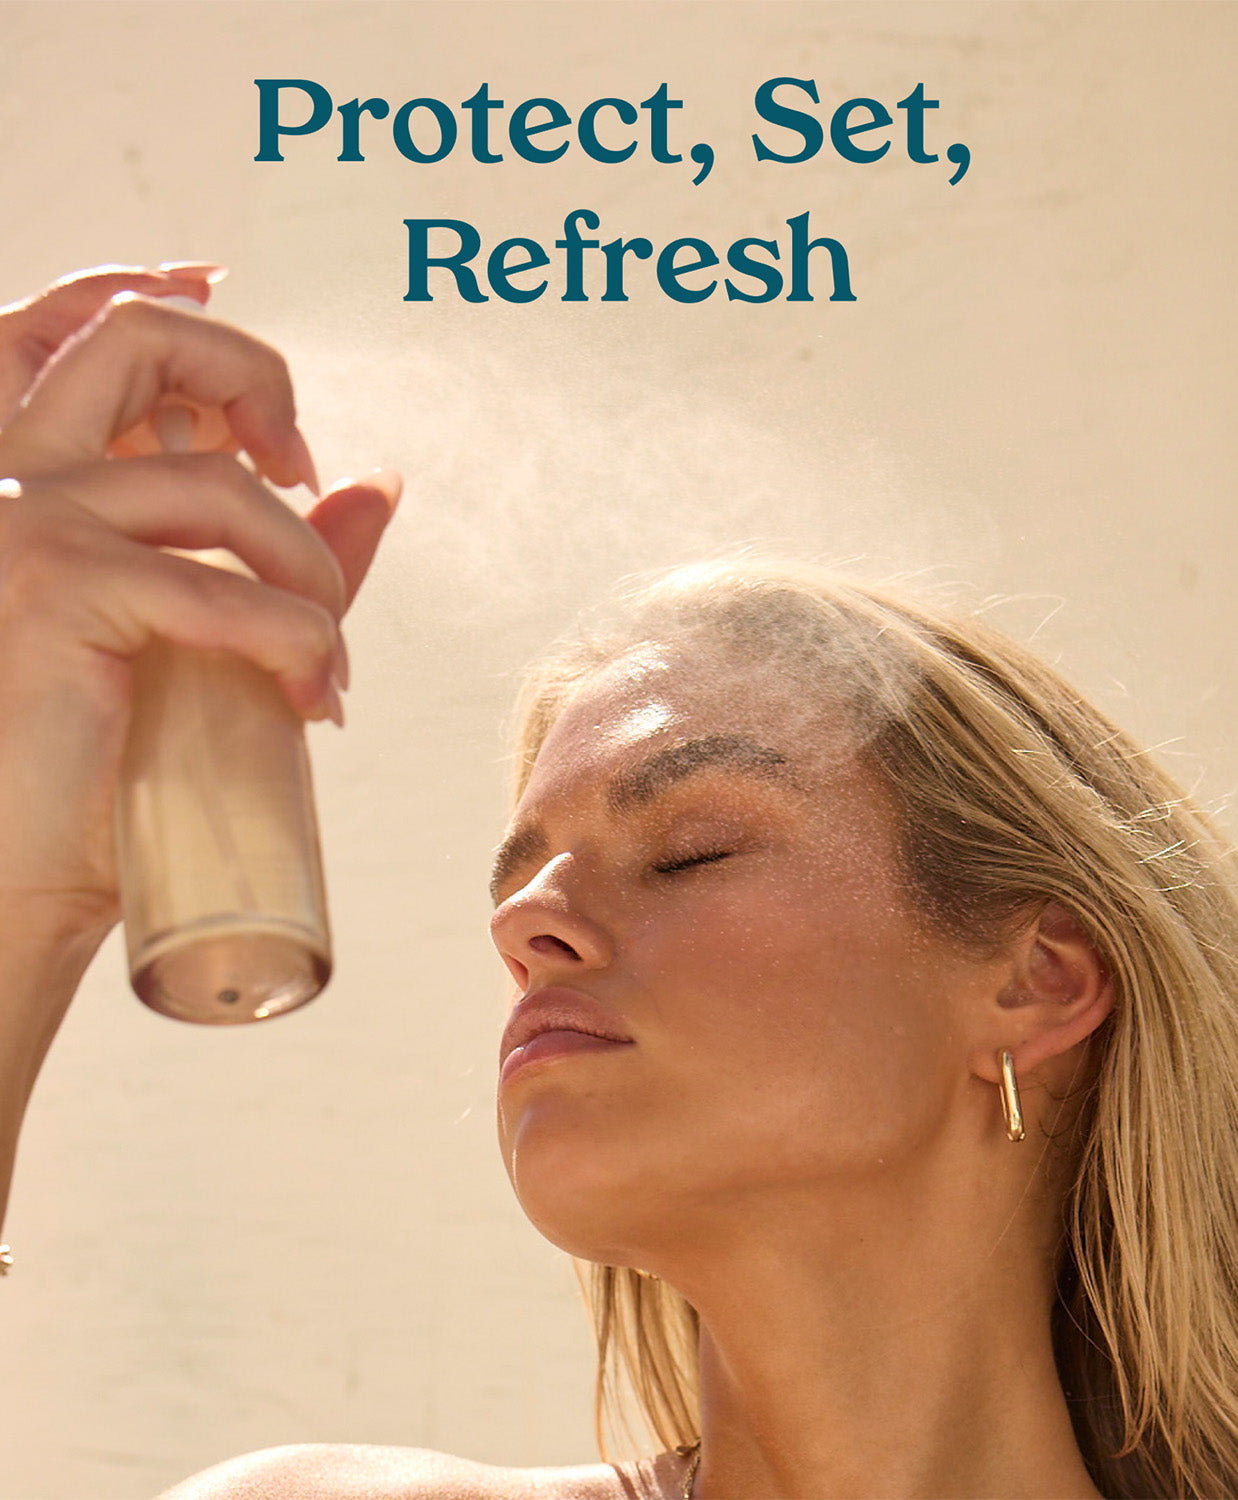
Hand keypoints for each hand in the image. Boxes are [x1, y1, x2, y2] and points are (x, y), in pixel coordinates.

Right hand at [0, 265, 400, 939]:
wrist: (29, 876)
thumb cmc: (113, 769)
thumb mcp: (209, 636)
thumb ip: (277, 552)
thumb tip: (380, 480)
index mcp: (35, 476)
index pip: (90, 331)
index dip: (181, 313)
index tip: (278, 408)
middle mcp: (15, 476)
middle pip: (139, 337)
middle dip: (256, 377)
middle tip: (308, 477)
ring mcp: (26, 521)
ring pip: (222, 487)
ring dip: (311, 572)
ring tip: (325, 660)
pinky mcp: (55, 585)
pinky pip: (226, 590)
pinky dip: (301, 642)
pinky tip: (315, 698)